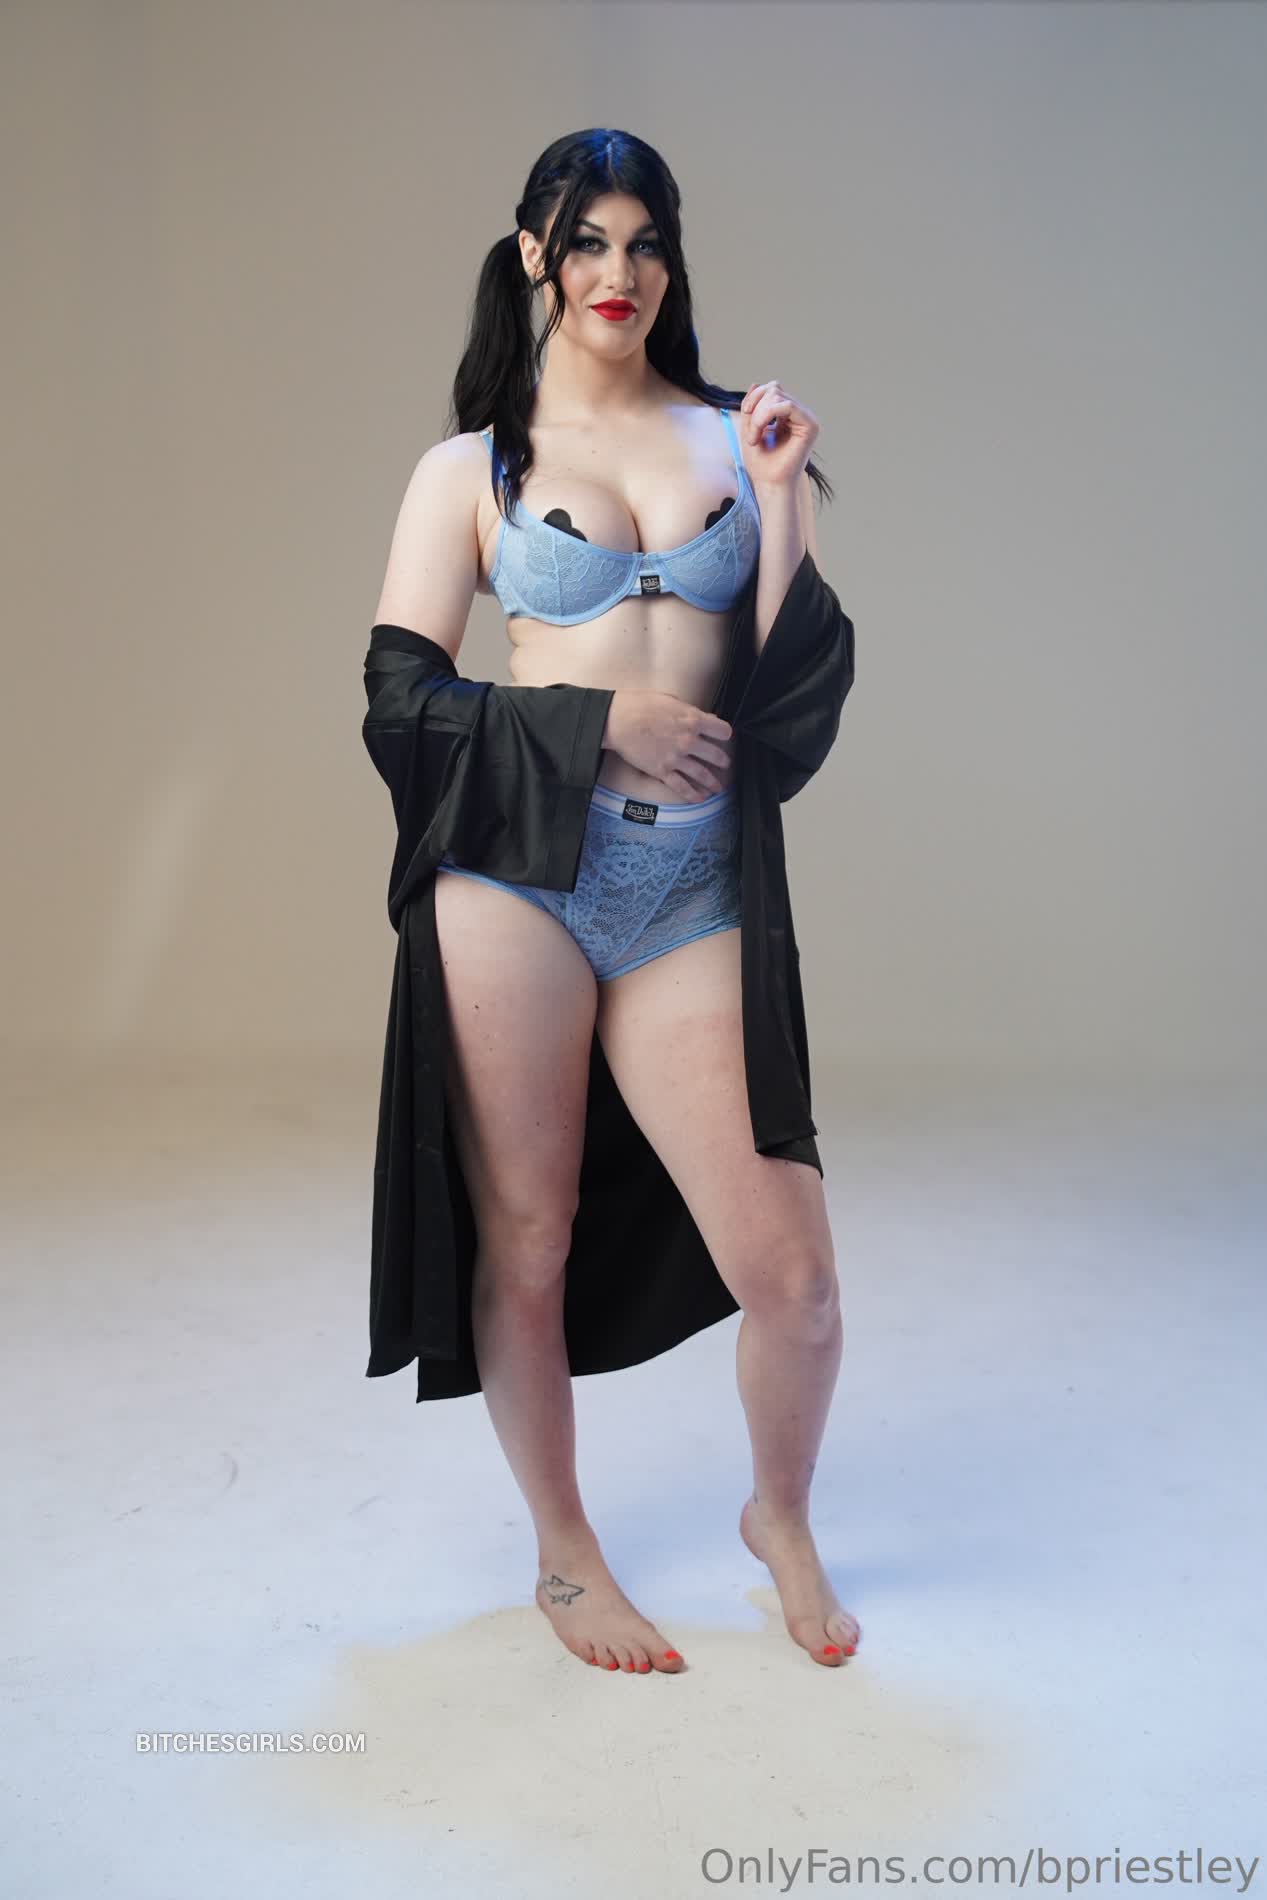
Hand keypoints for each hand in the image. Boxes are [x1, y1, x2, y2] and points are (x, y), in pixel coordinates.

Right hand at [603, 689, 734, 801]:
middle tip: (725, 764)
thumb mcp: (670, 700)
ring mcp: (676, 758)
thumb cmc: (640, 705)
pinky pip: (682, 787)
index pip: (722, 730)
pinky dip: (692, 795)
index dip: (724, 734)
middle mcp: (689, 741)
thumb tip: (707, 717)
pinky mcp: (662, 771)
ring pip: (702, 774)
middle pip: (716, 755)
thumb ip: (690, 711)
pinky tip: (700, 799)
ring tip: (718, 787)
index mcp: (693, 720)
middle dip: (723, 761)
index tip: (723, 737)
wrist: (618, 721)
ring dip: (713, 782)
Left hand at [737, 380, 819, 489]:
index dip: (754, 397)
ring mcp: (807, 419)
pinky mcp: (810, 426)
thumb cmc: (761, 463)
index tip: (744, 415)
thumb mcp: (750, 428)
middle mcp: (800, 415)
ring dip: (759, 415)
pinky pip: (787, 405)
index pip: (772, 390)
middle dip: (755, 407)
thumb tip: (755, 384)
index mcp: (788, 415)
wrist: (769, 484)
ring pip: (778, 395)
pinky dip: (767, 416)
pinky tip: (761, 434)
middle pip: (774, 389)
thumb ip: (752, 407)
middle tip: (750, 434)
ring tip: (754, 437)